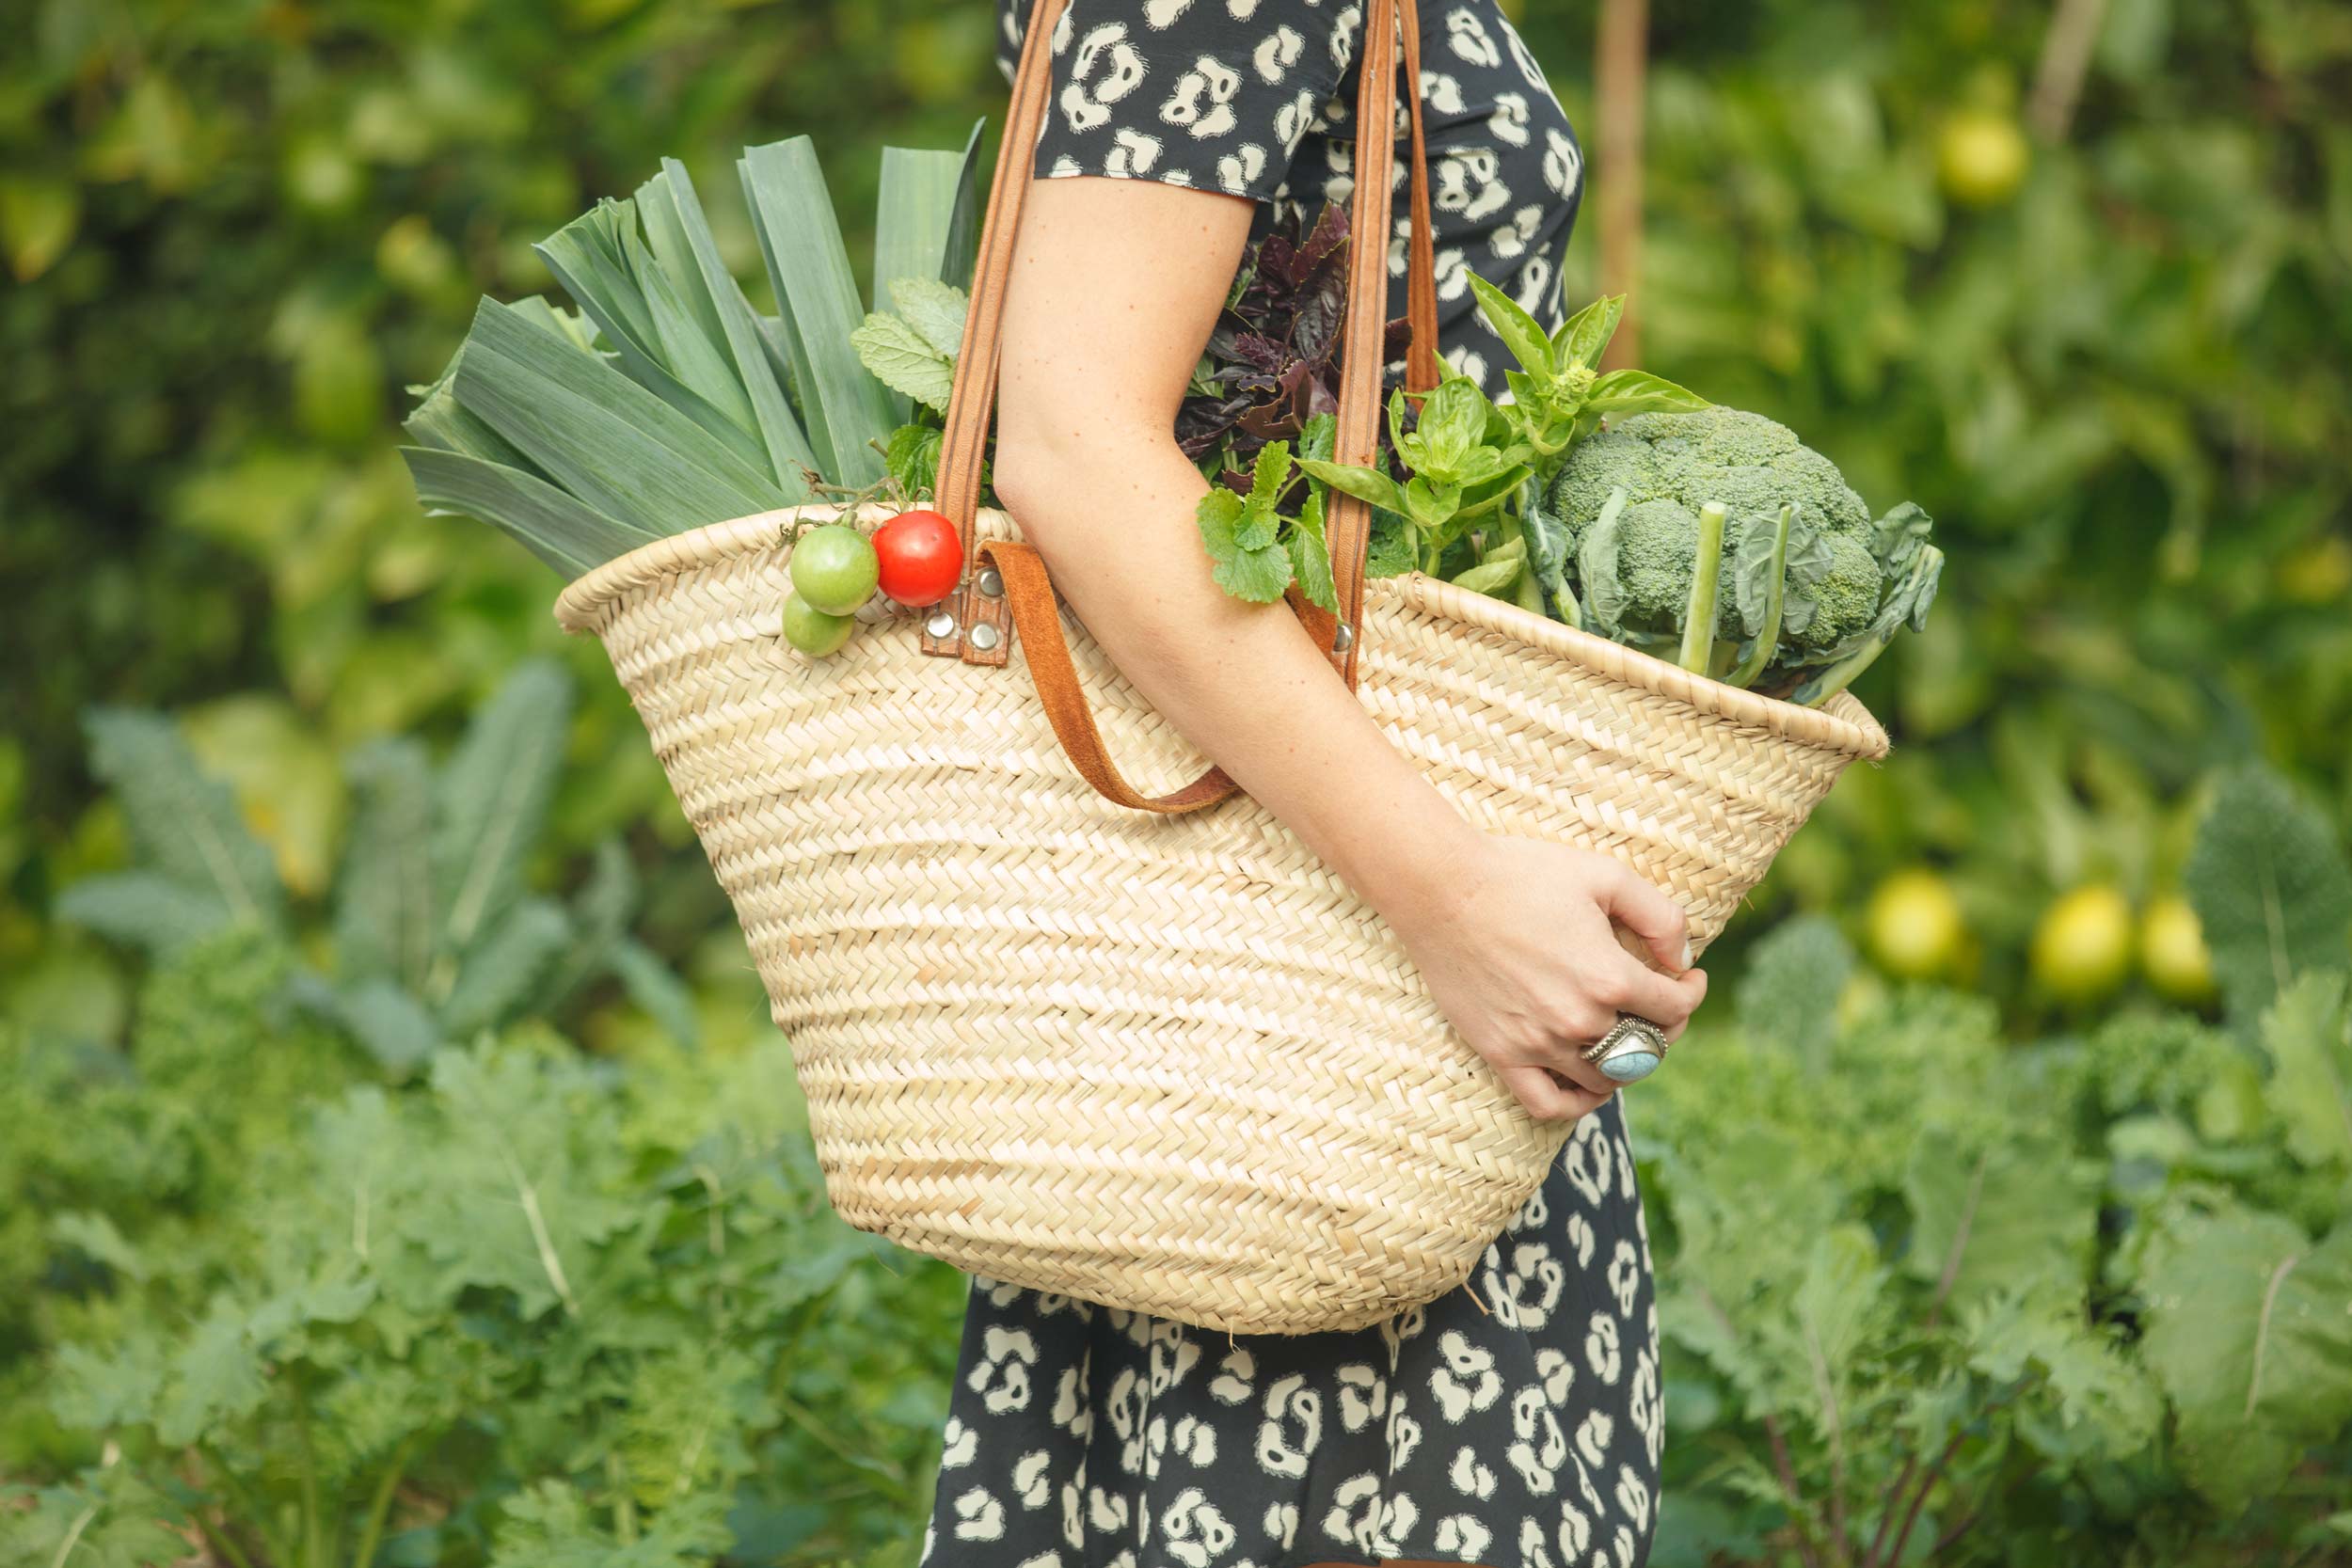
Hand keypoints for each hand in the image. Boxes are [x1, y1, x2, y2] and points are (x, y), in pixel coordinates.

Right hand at [1385, 832, 1708, 1122]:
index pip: (1674, 1007)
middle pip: (1647, 1047)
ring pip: (1607, 1079)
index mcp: (1609, 977)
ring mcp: (1538, 1043)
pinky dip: (1578, 1105)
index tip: (1689, 978)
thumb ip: (1661, 917)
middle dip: (1666, 1027)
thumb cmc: (1521, 875)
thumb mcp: (1606, 875)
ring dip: (1628, 1063)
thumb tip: (1683, 959)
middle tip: (1661, 1005)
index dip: (1691, 992)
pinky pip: (1548, 1104)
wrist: (1441, 891)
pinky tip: (1590, 1087)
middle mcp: (1578, 1020)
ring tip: (1626, 1037)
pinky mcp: (1501, 1054)